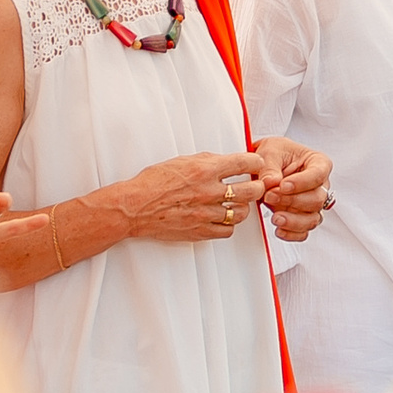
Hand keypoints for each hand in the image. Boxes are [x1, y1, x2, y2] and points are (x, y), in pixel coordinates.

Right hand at [118, 150, 274, 243]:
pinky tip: (222, 218)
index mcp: (204, 169)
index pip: (244, 163)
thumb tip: (226, 161)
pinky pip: (228, 230)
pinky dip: (228, 224)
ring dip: (243, 207)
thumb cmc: (153, 182)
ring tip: (236, 203)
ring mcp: (207, 213)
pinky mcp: (201, 230)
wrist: (135, 206)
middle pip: (251, 190)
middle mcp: (209, 191)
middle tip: (255, 186)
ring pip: (242, 212)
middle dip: (257, 187)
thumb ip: (206, 161)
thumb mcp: (180, 161)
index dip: (256, 163)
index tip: (257, 165)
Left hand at [253, 137, 332, 241]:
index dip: (302, 182)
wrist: (266, 164)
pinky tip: (279, 229)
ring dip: (293, 221)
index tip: (284, 185)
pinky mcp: (303, 218)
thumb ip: (270, 166)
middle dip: (293, 201)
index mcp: (318, 163)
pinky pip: (304, 232)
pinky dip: (292, 234)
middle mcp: (319, 185)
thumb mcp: (270, 151)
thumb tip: (270, 182)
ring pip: (312, 219)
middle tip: (271, 196)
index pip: (318, 174)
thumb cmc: (275, 153)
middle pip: (317, 199)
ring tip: (275, 217)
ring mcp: (312, 204)